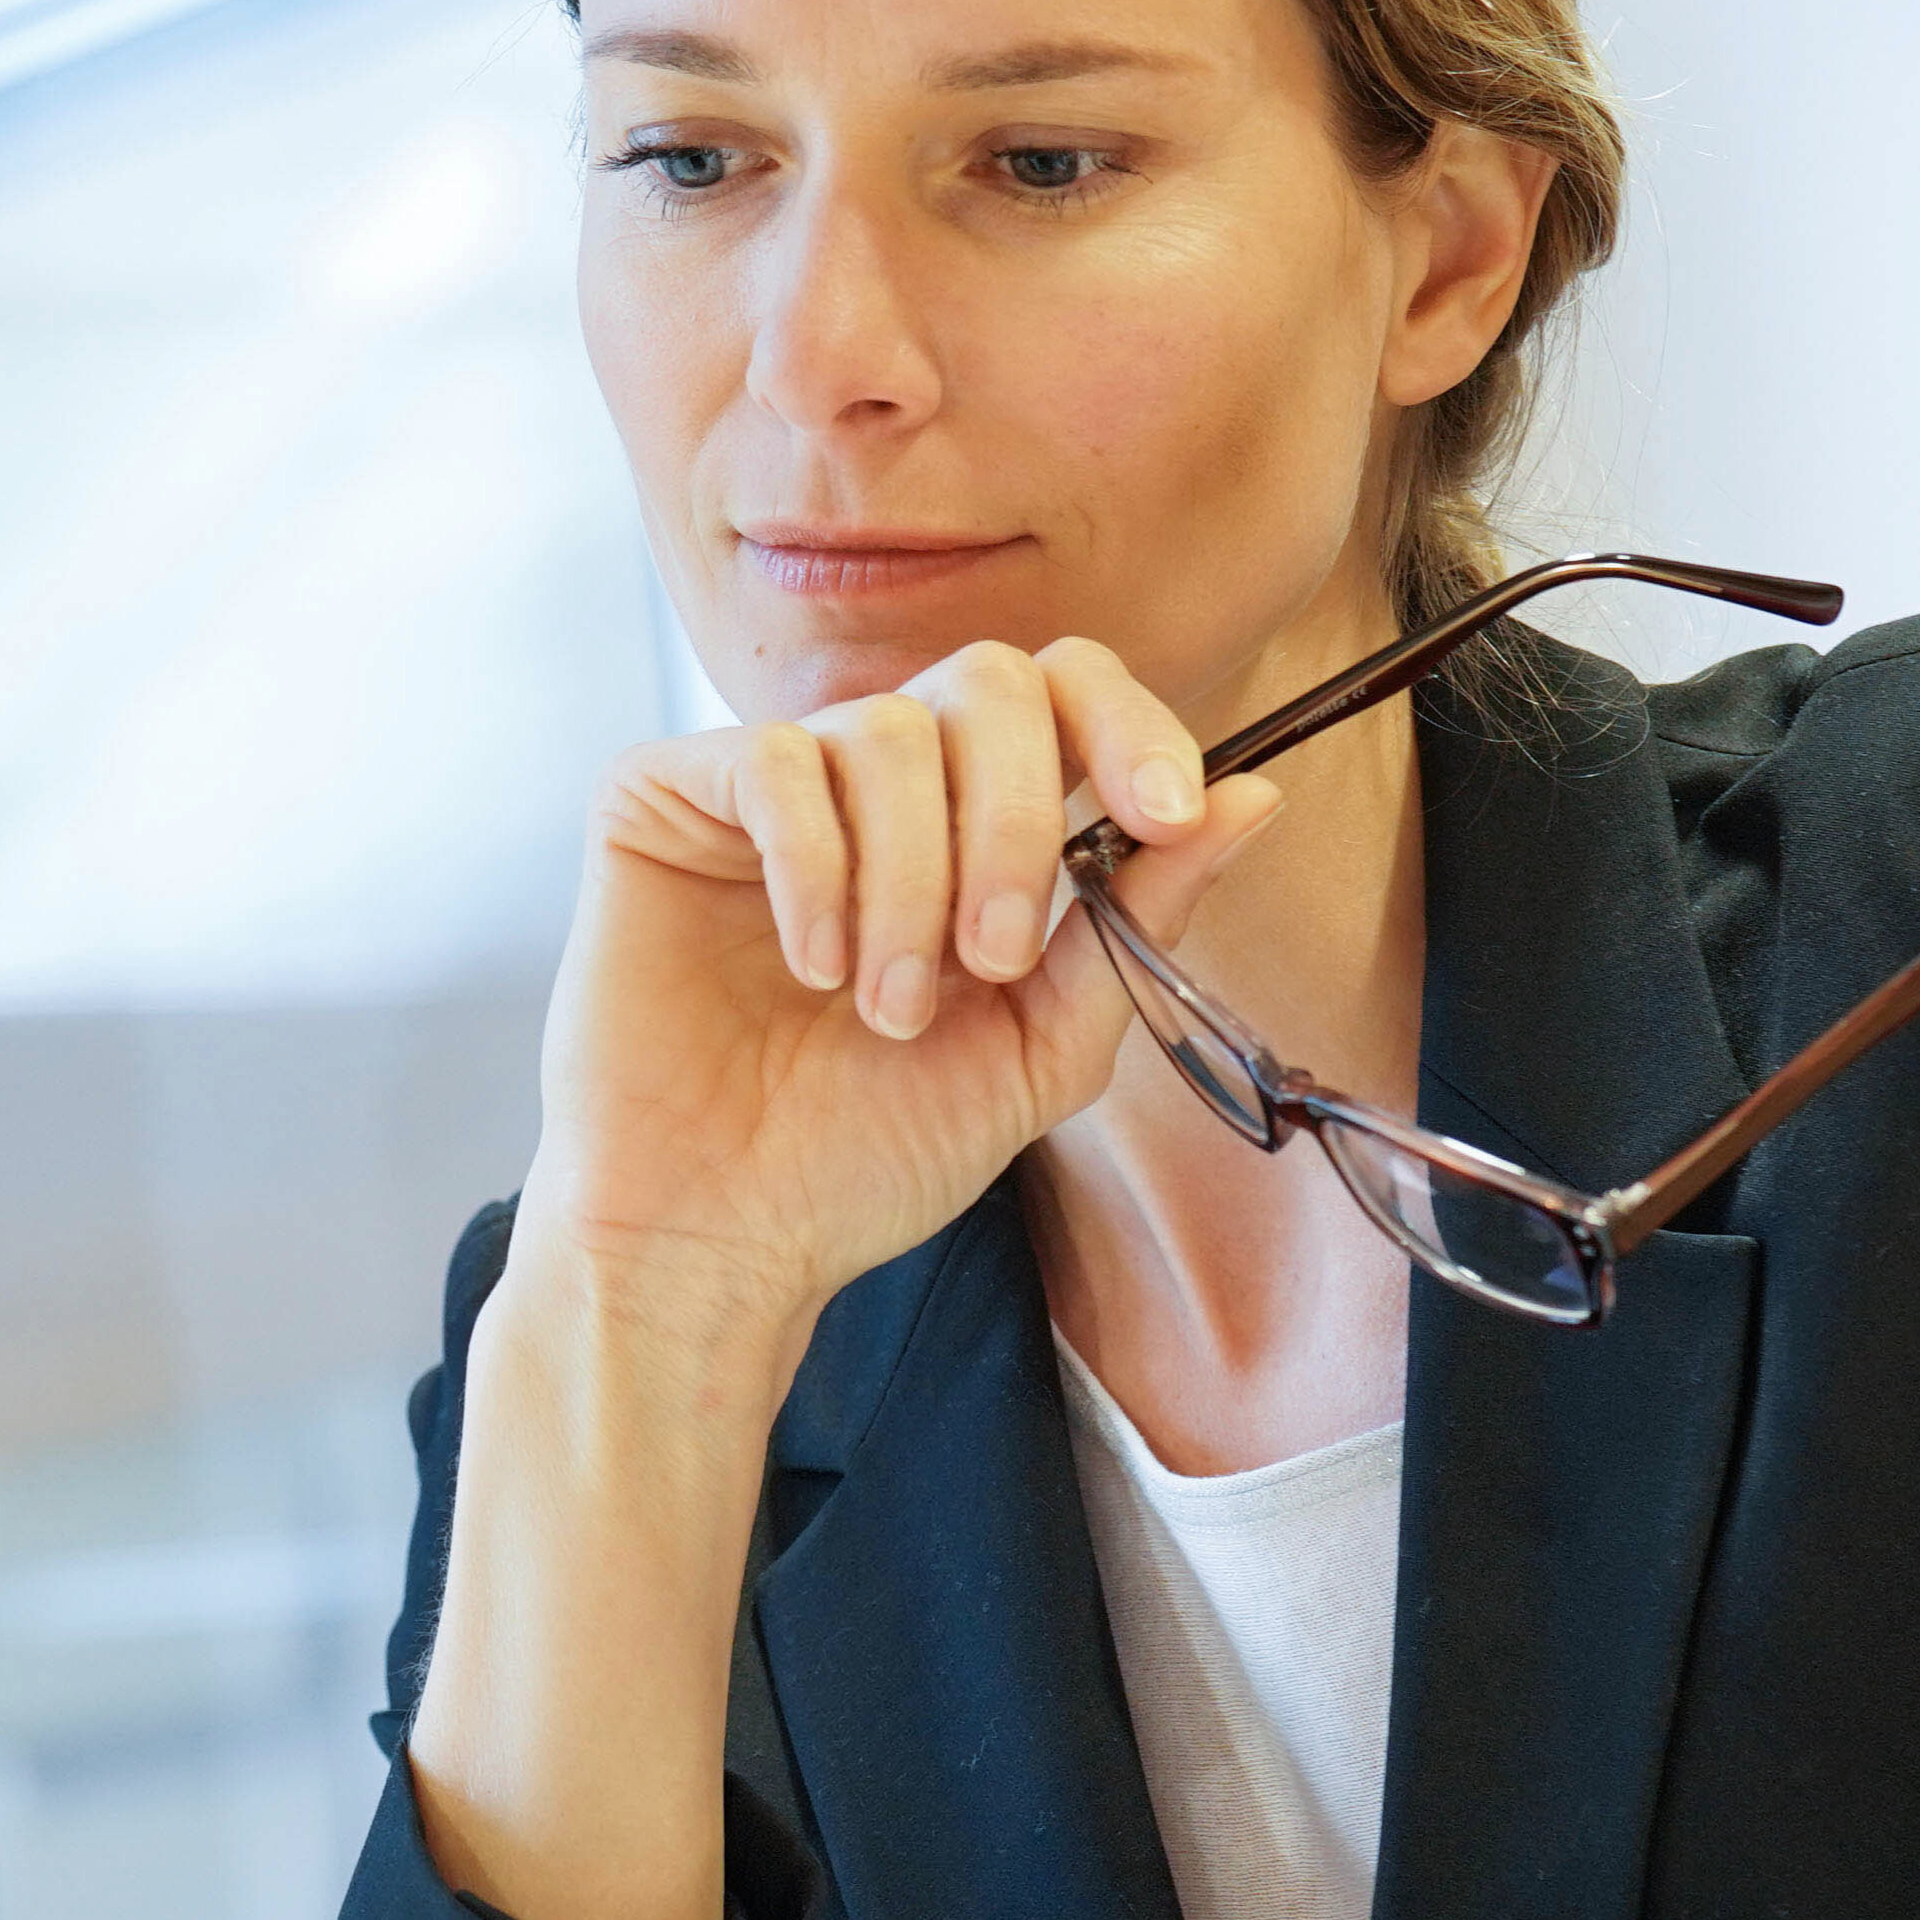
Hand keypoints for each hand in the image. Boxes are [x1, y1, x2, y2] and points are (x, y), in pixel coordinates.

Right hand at [518, 637, 1283, 1341]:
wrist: (720, 1236)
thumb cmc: (869, 1155)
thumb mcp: (1044, 1044)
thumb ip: (1140, 918)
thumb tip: (1255, 797)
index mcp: (974, 823)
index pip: (1069, 693)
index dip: (1131, 728)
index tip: (1165, 815)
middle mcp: (877, 784)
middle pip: (990, 683)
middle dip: (1017, 820)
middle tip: (996, 959)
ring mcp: (769, 782)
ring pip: (885, 731)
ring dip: (911, 882)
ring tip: (886, 1008)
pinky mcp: (664, 796)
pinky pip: (770, 761)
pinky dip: (812, 867)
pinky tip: (811, 966)